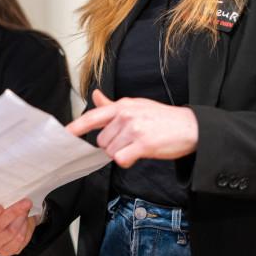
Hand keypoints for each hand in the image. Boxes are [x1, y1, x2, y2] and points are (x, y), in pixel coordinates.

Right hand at [0, 198, 36, 255]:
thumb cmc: (4, 203)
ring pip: (9, 233)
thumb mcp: (0, 196)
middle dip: (13, 213)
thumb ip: (0, 196)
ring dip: (21, 220)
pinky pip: (16, 243)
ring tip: (25, 211)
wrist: (16, 213)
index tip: (0, 207)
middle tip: (25, 202)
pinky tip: (25, 222)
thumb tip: (8, 192)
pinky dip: (24, 230)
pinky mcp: (3, 251)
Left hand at [66, 89, 198, 167]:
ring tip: (138, 145)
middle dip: (113, 145)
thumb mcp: (136, 106)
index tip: (65, 133)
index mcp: (123, 105)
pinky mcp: (143, 144)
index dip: (77, 126)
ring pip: (111, 151)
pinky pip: (122, 159)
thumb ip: (112, 105)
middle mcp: (126, 115)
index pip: (94, 116)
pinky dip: (128, 160)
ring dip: (122, 153)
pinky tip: (140, 154)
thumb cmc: (162, 118)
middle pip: (102, 141)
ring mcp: (134, 129)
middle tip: (131, 141)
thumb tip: (95, 95)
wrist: (190, 127)